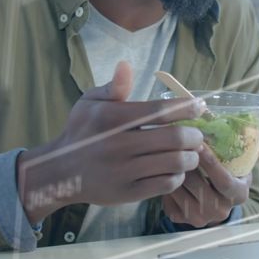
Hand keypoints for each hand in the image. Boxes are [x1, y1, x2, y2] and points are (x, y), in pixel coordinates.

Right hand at [17, 61, 205, 223]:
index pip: (160, 111)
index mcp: (111, 118)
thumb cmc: (80, 132)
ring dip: (190, 157)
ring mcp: (124, 171)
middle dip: (194, 135)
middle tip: (196, 134)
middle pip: (174, 138)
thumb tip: (126, 65)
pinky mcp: (128, 193)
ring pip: (175, 163)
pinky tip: (174, 169)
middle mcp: (118, 145)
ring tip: (190, 152)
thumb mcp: (89, 103)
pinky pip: (166, 184)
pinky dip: (177, 176)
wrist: (59, 172)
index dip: (186, 108)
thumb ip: (114, 87)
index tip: (199, 106)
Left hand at [163, 116, 258, 227]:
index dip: (212, 164)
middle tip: (177, 146)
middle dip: (189, 167)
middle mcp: (221, 209)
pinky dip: (165, 185)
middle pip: (201, 188)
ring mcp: (201, 218)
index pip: (225, 181)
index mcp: (239, 194)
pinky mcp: (182, 220)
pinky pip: (169, 202)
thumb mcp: (247, 157)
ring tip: (167, 155)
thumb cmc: (230, 171)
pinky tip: (163, 171)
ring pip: (182, 193)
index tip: (200, 145)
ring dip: (174, 173)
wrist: (213, 196)